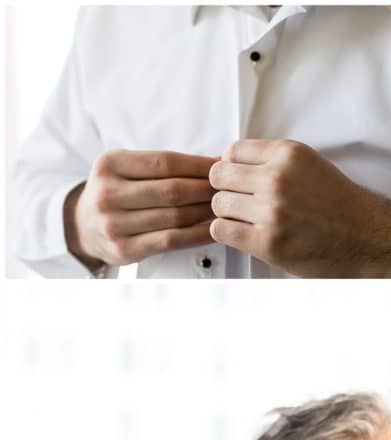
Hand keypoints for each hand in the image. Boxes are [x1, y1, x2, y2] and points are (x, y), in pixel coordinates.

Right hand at [64, 150, 217, 270]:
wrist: (83, 225)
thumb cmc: (116, 192)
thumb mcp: (126, 168)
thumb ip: (162, 164)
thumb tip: (215, 162)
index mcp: (110, 165)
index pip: (165, 162)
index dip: (199, 165)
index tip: (222, 166)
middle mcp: (108, 193)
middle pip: (173, 190)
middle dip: (207, 189)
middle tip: (231, 190)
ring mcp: (114, 223)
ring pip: (175, 217)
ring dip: (206, 213)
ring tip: (226, 209)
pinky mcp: (125, 249)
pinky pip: (172, 241)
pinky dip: (198, 235)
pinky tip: (215, 230)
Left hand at [209, 139, 390, 277]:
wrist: (367, 239)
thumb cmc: (339, 205)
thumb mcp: (310, 165)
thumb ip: (273, 160)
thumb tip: (229, 163)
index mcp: (288, 154)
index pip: (232, 151)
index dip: (233, 167)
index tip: (242, 181)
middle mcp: (278, 179)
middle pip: (219, 176)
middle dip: (227, 189)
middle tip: (242, 202)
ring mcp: (272, 212)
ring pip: (219, 204)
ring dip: (229, 213)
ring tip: (249, 221)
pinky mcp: (268, 242)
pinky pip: (222, 230)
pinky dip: (228, 233)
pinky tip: (246, 235)